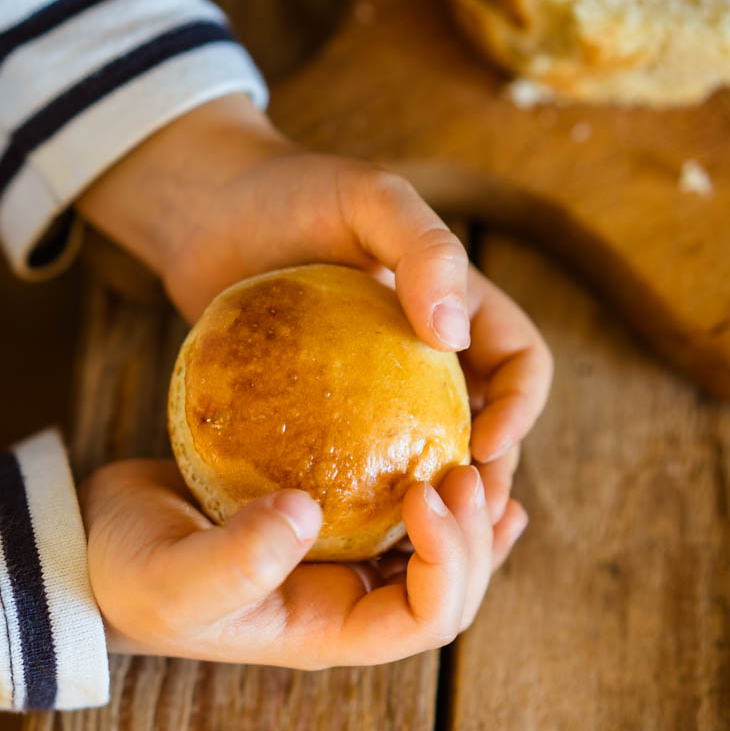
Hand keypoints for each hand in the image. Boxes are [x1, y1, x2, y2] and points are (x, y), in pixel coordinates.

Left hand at [76, 93, 552, 532]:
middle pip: (481, 427)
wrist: (207, 210)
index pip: (521, 364)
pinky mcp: (321, 413)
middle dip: (482, 477)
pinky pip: (353, 464)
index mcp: (458, 306)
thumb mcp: (369, 199)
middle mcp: (424, 354)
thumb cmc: (292, 192)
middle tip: (449, 517)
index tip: (485, 446)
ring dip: (424, 500)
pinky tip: (330, 522)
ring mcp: (372, 387)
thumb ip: (425, 249)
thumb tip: (455, 332)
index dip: (521, 409)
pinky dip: (358, 497)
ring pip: (421, 457)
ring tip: (400, 539)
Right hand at [81, 459, 517, 663]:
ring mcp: (340, 563)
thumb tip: (308, 511)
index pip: (422, 619)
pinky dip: (440, 496)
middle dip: (473, 539)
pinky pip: (402, 513)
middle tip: (470, 472)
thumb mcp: (172, 577)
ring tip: (484, 469)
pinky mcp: (328, 519)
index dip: (447, 563)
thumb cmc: (129, 572)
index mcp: (325, 630)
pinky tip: (460, 460)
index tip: (426, 491)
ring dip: (469, 517)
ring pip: (436, 555)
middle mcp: (345, 603)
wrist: (100, 544)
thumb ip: (235, 559)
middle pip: (446, 591)